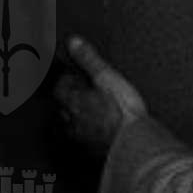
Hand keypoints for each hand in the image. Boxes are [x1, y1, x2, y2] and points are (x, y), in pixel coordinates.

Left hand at [54, 34, 146, 154]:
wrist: (132, 143)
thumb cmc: (121, 109)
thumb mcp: (107, 77)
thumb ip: (88, 59)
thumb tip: (72, 41)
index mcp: (72, 101)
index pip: (60, 88)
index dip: (67, 80)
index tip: (74, 75)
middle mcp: (71, 121)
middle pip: (63, 107)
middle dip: (71, 99)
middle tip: (83, 91)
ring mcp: (80, 138)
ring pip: (72, 125)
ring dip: (78, 117)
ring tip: (92, 110)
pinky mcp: (91, 151)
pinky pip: (83, 139)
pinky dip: (88, 132)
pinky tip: (100, 130)